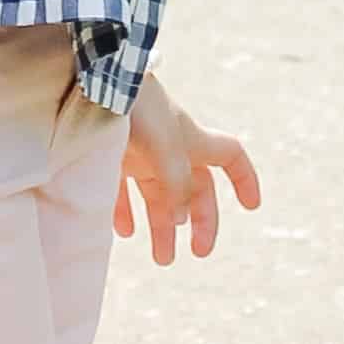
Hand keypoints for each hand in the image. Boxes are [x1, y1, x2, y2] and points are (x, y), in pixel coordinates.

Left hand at [115, 73, 260, 267]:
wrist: (93, 85)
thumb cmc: (138, 111)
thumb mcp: (166, 149)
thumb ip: (176, 186)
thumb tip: (180, 219)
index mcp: (192, 141)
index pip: (230, 157)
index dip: (244, 179)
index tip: (250, 206)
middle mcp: (170, 149)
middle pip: (196, 188)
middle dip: (201, 221)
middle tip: (198, 253)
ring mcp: (141, 153)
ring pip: (159, 196)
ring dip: (163, 227)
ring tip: (162, 258)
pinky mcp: (111, 158)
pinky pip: (122, 192)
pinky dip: (125, 212)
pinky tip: (124, 233)